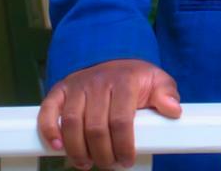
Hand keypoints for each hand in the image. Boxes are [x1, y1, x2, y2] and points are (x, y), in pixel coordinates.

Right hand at [38, 59, 182, 169]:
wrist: (111, 60)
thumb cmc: (135, 79)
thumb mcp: (156, 81)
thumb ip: (166, 94)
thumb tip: (173, 110)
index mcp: (123, 81)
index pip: (121, 120)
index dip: (123, 145)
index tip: (126, 160)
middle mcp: (97, 82)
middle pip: (95, 127)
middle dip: (102, 154)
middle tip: (110, 165)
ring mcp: (76, 85)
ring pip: (72, 124)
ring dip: (78, 150)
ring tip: (87, 164)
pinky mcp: (59, 91)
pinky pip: (48, 110)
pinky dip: (49, 130)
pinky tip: (57, 147)